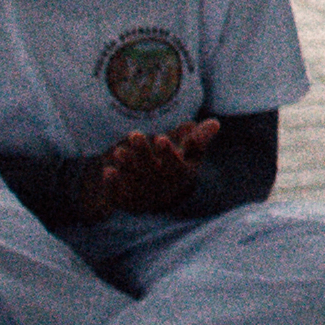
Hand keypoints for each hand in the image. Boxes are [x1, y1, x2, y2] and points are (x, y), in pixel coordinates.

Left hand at [93, 118, 223, 216]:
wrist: (157, 199)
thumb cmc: (176, 169)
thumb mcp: (190, 155)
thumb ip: (198, 139)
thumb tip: (215, 122)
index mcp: (180, 177)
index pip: (176, 167)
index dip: (168, 154)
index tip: (161, 138)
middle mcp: (162, 189)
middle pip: (152, 171)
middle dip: (142, 153)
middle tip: (134, 134)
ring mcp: (144, 197)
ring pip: (134, 181)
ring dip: (127, 166)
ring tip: (118, 151)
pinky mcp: (127, 202)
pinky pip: (119, 195)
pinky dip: (113, 185)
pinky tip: (108, 171)